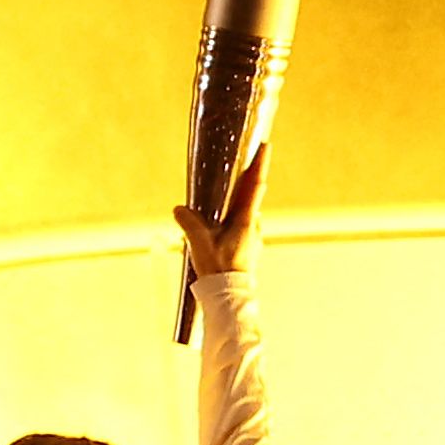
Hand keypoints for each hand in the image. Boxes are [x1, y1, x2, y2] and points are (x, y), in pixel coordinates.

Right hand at [179, 145, 269, 301]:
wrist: (229, 298)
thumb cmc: (219, 269)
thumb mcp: (199, 243)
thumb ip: (189, 223)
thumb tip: (179, 209)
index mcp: (245, 220)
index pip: (255, 186)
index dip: (259, 165)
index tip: (265, 146)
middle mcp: (253, 227)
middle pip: (252, 197)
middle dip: (249, 180)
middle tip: (245, 164)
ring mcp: (253, 239)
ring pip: (248, 214)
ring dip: (240, 204)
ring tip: (229, 195)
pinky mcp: (249, 250)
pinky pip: (243, 228)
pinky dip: (235, 221)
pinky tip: (222, 226)